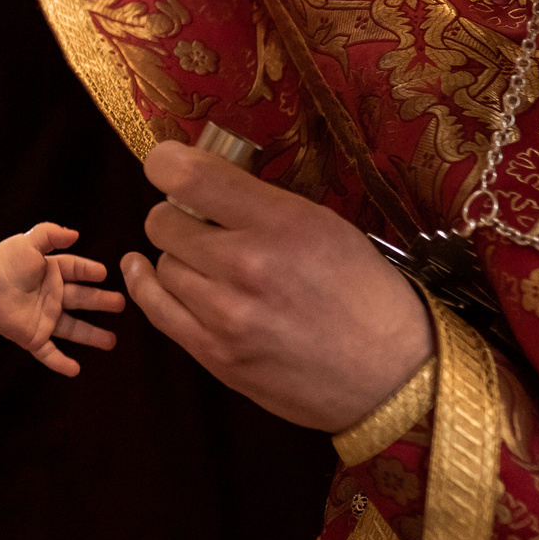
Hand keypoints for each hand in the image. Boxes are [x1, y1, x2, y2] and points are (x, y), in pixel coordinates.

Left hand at [0, 223, 125, 375]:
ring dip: (92, 336)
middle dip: (101, 302)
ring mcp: (43, 318)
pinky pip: (48, 352)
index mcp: (51, 272)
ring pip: (73, 329)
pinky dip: (60, 363)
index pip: (75, 269)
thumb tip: (75, 234)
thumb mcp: (28, 243)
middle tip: (122, 303)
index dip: (89, 270)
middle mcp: (51, 296)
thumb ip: (49, 235)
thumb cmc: (4, 262)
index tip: (103, 272)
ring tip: (111, 341)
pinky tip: (75, 371)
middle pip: (82, 299)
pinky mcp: (32, 336)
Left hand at [120, 143, 433, 431]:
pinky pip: (156, 308)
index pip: (188, 176)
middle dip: (177, 216)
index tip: (169, 167)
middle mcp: (248, 266)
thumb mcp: (324, 225)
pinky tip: (146, 270)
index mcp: (282, 223)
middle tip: (202, 225)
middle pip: (163, 222)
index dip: (166, 164)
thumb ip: (259, 202)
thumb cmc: (364, 294)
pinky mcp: (216, 355)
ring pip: (162, 264)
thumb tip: (197, 179)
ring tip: (210, 264)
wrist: (392, 375)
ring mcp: (227, 316)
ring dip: (178, 258)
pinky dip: (147, 284)